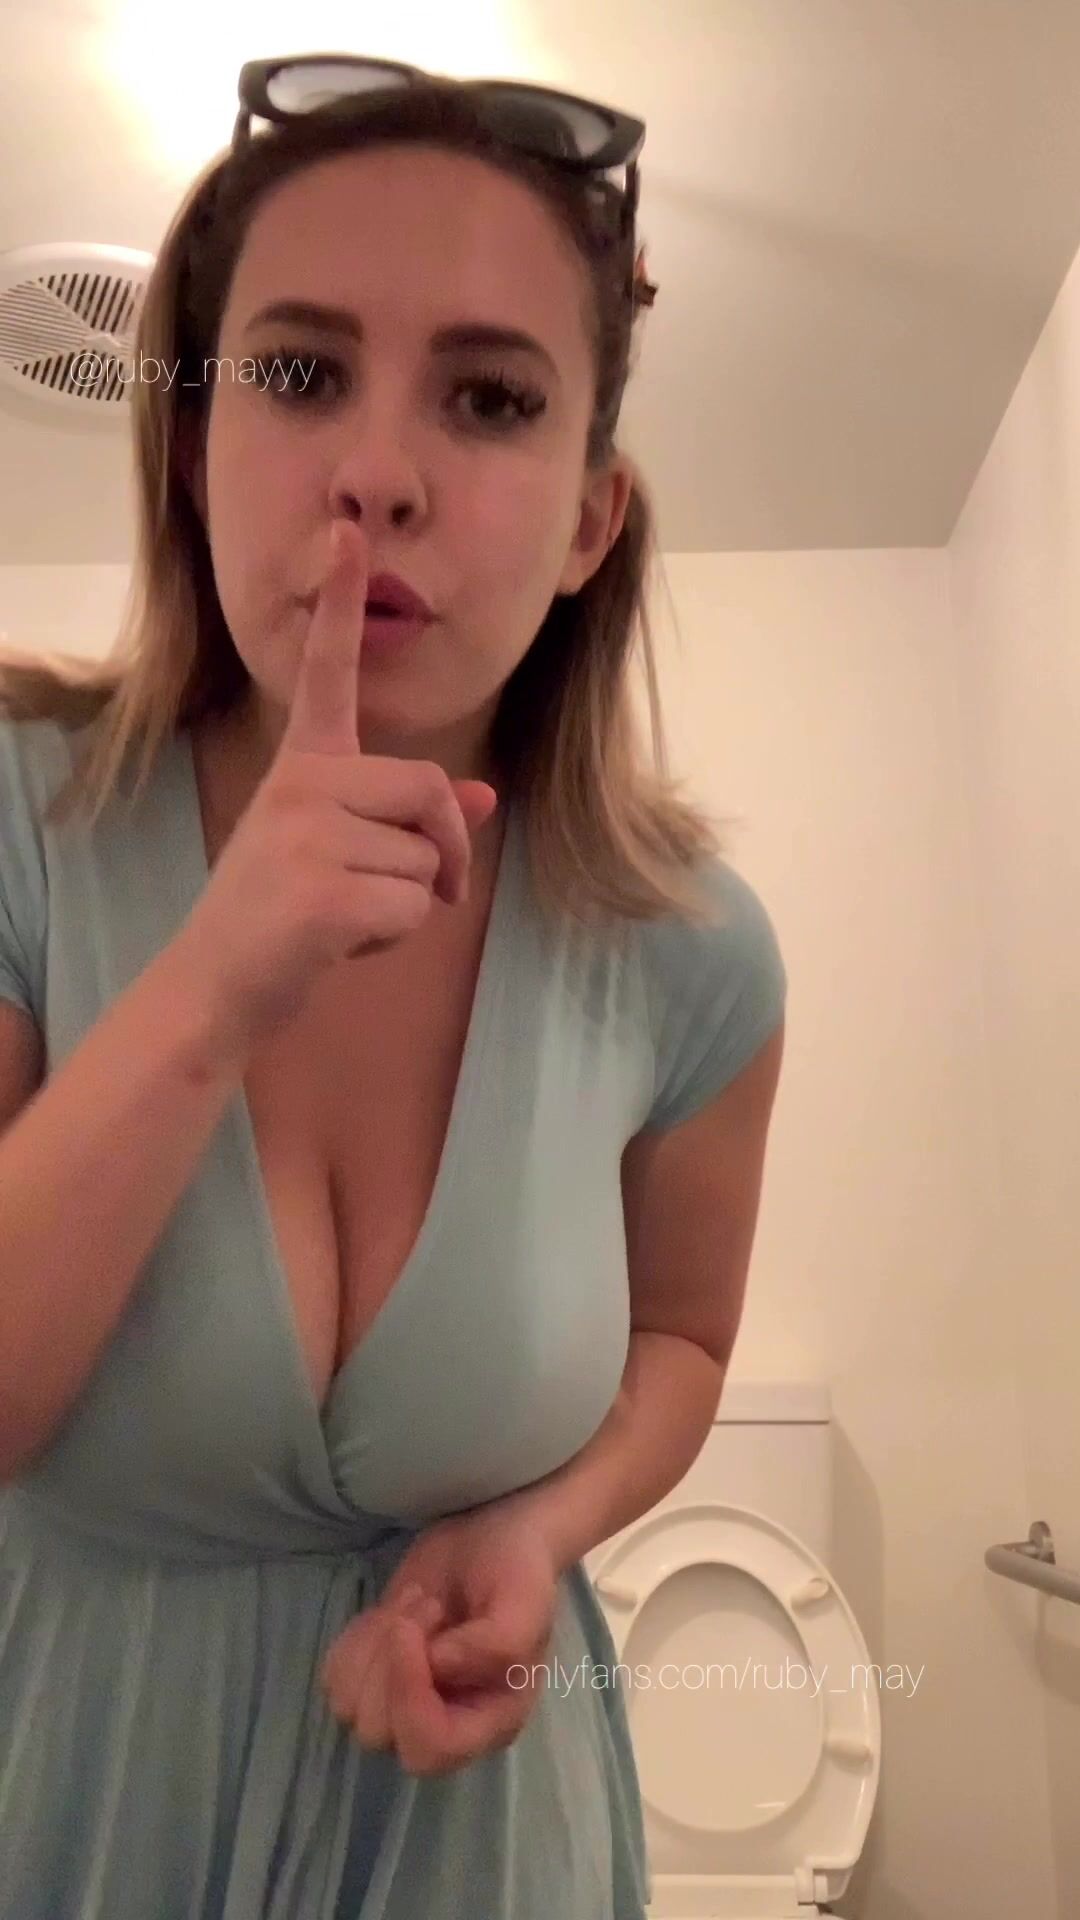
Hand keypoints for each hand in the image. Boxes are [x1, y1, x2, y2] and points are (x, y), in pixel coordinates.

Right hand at [174, 517, 498, 1056]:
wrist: (217, 985)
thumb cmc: (282, 918)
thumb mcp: (340, 854)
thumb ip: (408, 821)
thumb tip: (485, 798)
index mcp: (303, 765)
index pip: (329, 673)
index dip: (340, 602)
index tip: (347, 531)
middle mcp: (301, 783)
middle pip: (431, 790)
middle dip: (444, 851)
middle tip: (408, 893)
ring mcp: (306, 834)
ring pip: (428, 860)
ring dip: (409, 905)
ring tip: (341, 917)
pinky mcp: (323, 890)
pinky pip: (415, 905)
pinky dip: (396, 937)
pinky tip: (340, 942)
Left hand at [320, 1508, 559, 1776]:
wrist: (490, 1534)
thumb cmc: (515, 1568)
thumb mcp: (524, 1600)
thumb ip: (497, 1644)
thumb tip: (439, 1665)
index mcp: (493, 1722)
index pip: (431, 1748)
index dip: (408, 1695)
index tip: (407, 1630)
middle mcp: (446, 1723)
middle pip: (381, 1731)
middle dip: (390, 1661)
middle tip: (427, 1604)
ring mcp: (406, 1704)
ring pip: (350, 1707)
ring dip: (373, 1645)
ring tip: (415, 1604)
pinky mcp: (376, 1678)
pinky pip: (335, 1681)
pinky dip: (354, 1641)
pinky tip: (390, 1613)